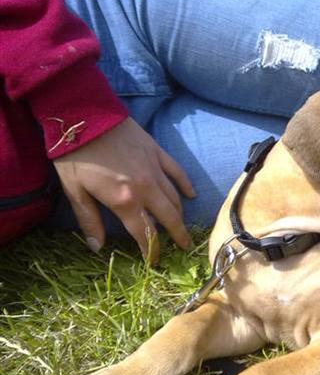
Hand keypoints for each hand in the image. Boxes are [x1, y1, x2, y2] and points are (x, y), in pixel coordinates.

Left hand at [53, 118, 195, 261]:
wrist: (84, 114)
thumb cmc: (74, 154)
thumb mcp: (74, 190)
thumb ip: (89, 219)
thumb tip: (97, 247)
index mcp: (124, 200)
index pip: (144, 233)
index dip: (150, 249)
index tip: (154, 261)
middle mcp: (146, 188)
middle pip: (168, 218)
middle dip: (177, 235)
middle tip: (184, 248)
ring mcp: (155, 169)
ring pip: (175, 198)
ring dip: (180, 215)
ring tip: (182, 226)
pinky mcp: (157, 153)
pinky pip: (178, 173)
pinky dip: (185, 185)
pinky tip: (191, 195)